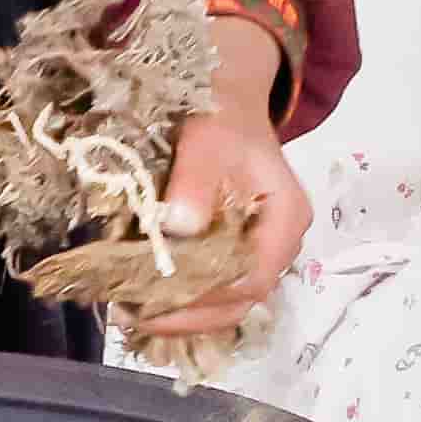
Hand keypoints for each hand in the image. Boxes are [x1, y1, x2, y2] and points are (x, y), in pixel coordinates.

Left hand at [122, 48, 311, 357]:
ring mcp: (259, 253)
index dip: (207, 298)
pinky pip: (214, 290)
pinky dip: (182, 300)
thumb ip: (195, 181)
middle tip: (135, 314)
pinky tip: (145, 300)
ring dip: (182, 313)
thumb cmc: (222, 121)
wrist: (226, 105)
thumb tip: (178, 228)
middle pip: (240, 300)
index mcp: (286, 219)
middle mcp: (279, 244)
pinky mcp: (236, 254)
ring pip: (226, 303)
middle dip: (189, 316)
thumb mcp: (207, 140)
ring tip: (134, 312)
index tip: (158, 300)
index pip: (253, 278)